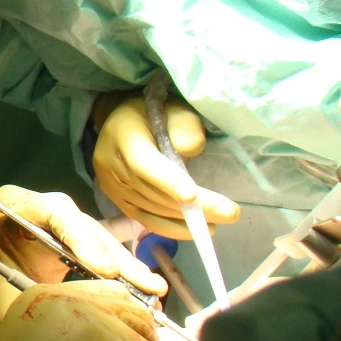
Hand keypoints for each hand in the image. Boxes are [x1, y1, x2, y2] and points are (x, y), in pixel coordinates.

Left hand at [0, 185, 162, 340]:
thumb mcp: (0, 302)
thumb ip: (39, 303)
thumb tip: (88, 316)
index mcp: (8, 207)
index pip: (51, 211)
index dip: (81, 239)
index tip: (104, 269)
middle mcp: (34, 207)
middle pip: (81, 224)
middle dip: (113, 256)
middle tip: (143, 284)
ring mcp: (53, 222)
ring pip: (95, 238)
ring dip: (123, 266)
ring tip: (152, 290)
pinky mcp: (67, 240)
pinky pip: (95, 250)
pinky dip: (117, 271)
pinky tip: (143, 289)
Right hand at [93, 95, 239, 239]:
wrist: (120, 124)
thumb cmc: (153, 114)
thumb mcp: (173, 109)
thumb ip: (184, 125)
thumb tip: (192, 150)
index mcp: (122, 136)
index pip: (142, 162)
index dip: (166, 180)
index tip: (192, 197)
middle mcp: (110, 165)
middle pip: (152, 191)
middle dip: (192, 206)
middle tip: (230, 214)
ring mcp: (112, 186)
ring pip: (150, 208)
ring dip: (184, 220)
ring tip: (218, 223)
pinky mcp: (117, 201)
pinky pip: (143, 219)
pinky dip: (169, 228)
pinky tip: (192, 231)